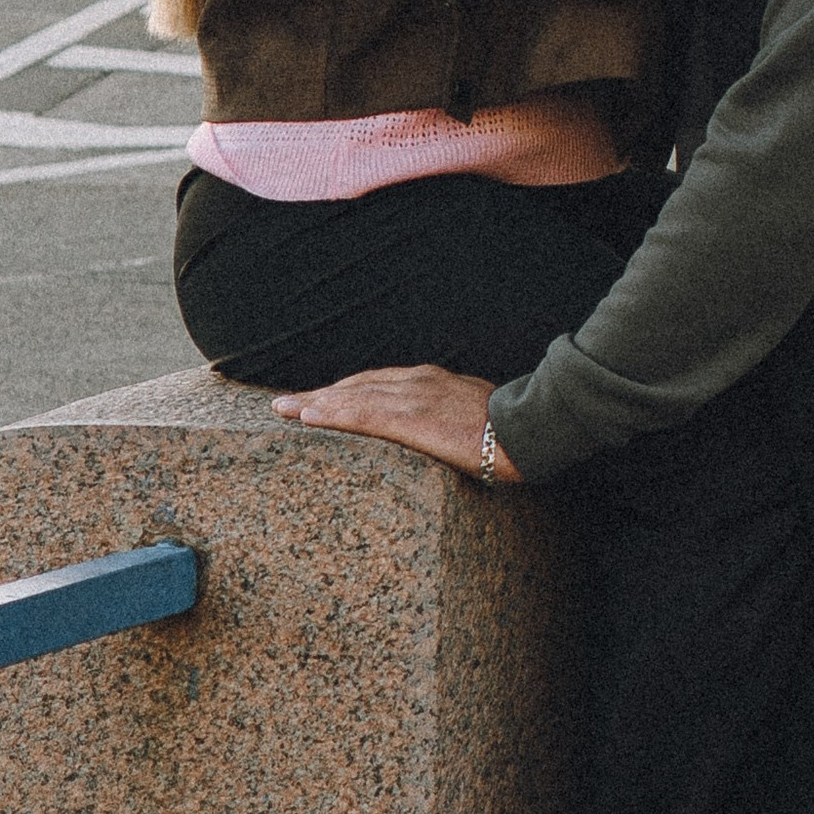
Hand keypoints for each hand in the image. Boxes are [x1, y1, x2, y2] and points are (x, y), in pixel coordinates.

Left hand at [270, 366, 514, 479]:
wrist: (529, 428)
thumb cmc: (512, 428)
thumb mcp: (477, 411)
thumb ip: (453, 416)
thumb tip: (446, 432)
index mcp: (431, 380)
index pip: (376, 382)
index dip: (344, 390)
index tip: (319, 398)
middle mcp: (416, 381)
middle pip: (356, 385)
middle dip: (320, 394)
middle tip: (285, 402)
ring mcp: (412, 397)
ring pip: (351, 396)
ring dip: (314, 403)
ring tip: (284, 410)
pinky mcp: (411, 418)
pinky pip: (362, 414)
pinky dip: (331, 414)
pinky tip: (307, 418)